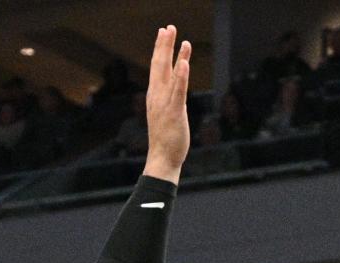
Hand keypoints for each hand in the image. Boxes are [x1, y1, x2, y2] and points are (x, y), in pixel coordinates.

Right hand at [143, 24, 190, 182]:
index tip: (163, 32)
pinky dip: (181, 76)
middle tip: (168, 27)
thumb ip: (168, 99)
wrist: (162, 158)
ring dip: (174, 55)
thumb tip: (173, 90)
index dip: (160, 48)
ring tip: (180, 38)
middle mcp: (158, 96)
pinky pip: (179, 91)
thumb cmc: (165, 138)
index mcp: (155, 95)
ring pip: (169, 74)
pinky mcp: (175, 112)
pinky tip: (185, 63)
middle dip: (164, 45)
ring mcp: (165, 103)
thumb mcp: (164, 113)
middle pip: (160, 65)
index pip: (157, 67)